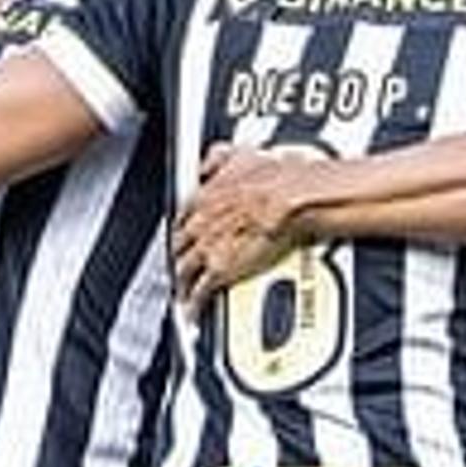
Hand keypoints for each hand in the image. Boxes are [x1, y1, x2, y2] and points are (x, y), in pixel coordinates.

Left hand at [174, 143, 315, 304]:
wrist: (289, 198)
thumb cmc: (275, 179)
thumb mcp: (240, 155)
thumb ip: (219, 158)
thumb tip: (209, 161)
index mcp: (205, 197)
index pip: (183, 217)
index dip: (183, 228)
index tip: (185, 235)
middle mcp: (200, 224)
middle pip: (178, 245)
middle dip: (176, 255)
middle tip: (178, 264)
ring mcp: (208, 249)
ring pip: (183, 269)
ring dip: (180, 281)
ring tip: (180, 293)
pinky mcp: (220, 271)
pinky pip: (200, 292)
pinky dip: (194, 304)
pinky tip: (192, 311)